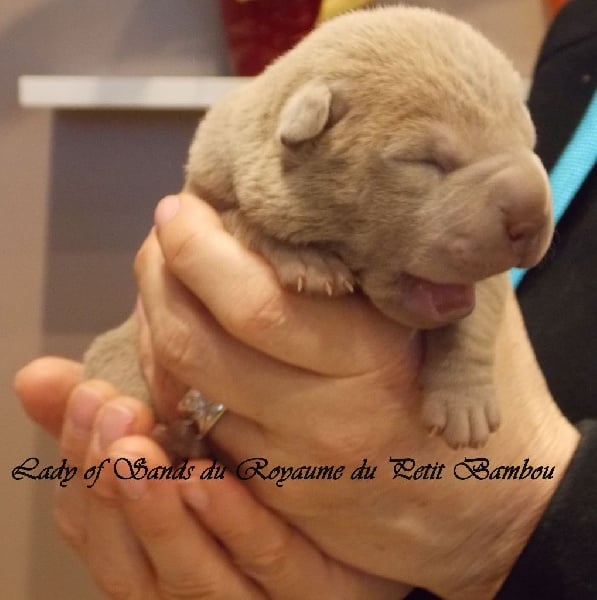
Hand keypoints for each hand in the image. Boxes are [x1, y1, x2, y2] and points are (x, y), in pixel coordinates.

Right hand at [15, 357, 406, 598]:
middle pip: (131, 562)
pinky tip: (212, 481)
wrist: (373, 513)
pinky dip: (237, 529)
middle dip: (110, 486)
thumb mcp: (182, 439)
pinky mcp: (317, 594)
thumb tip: (36, 376)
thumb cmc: (254, 472)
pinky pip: (273, 570)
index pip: (93, 524)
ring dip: (159, 514)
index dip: (76, 465)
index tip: (83, 395)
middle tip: (109, 412)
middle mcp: (192, 583)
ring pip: (188, 579)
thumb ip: (114, 421)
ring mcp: (252, 598)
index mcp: (157, 549)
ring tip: (141, 447)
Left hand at [135, 193, 580, 598]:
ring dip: (156, 318)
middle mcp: (323, 415)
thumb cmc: (489, 393)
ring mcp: (292, 462)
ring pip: (183, 386)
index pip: (255, 299)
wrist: (492, 507)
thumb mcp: (466, 313)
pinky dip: (173, 372)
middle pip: (197, 342)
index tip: (182, 208)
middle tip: (163, 230)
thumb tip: (314, 209)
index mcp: (374, 357)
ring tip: (163, 273)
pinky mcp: (276, 491)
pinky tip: (181, 334)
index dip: (199, 246)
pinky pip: (197, 425)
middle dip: (160, 272)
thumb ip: (399, 262)